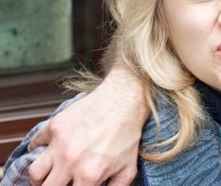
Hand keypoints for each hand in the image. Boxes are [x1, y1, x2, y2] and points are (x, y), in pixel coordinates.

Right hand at [27, 67, 148, 185]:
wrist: (124, 101)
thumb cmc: (128, 134)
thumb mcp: (128, 168)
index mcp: (89, 176)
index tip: (73, 185)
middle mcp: (71, 161)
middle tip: (58, 184)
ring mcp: (60, 143)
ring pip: (35, 171)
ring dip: (39, 177)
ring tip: (49, 175)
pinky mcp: (55, 126)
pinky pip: (35, 143)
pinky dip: (37, 149)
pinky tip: (47, 150)